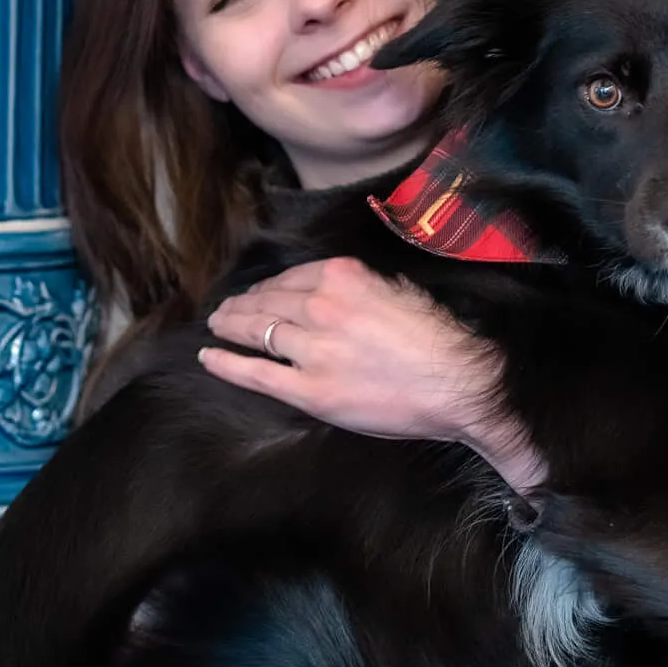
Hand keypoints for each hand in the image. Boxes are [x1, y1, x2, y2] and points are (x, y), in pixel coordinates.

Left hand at [199, 258, 548, 491]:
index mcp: (343, 276)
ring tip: (217, 325)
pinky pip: (256, 372)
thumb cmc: (438, 338)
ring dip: (231, 326)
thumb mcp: (399, 289)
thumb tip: (337, 290)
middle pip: (268, 301)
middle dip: (243, 304)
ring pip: (258, 331)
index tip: (260, 291)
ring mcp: (312, 349)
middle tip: (226, 308)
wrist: (459, 383)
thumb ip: (360, 286)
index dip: (269, 286)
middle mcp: (320, 306)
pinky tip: (209, 357)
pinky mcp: (310, 390)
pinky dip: (227, 363)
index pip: (291, 277)